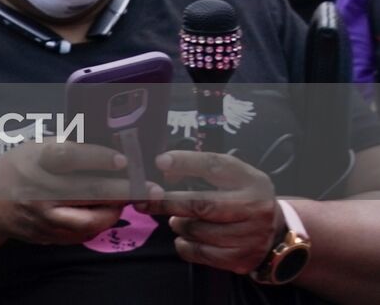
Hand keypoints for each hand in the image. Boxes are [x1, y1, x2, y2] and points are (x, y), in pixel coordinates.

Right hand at [0, 142, 145, 245]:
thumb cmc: (17, 168)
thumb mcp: (35, 148)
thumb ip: (67, 145)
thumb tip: (107, 139)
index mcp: (36, 161)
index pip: (69, 157)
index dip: (97, 158)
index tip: (123, 159)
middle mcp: (39, 191)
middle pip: (89, 193)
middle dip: (124, 190)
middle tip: (150, 188)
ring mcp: (44, 218)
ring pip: (91, 221)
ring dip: (115, 211)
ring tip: (127, 200)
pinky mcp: (48, 236)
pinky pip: (84, 234)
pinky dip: (100, 223)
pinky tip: (107, 211)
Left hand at [140, 151, 279, 274]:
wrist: (274, 233)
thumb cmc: (241, 198)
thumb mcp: (231, 177)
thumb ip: (201, 168)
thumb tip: (162, 166)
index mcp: (250, 180)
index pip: (215, 165)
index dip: (185, 162)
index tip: (160, 162)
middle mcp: (255, 208)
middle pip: (202, 204)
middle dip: (169, 202)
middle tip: (146, 201)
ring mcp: (250, 237)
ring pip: (198, 231)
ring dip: (178, 224)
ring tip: (178, 220)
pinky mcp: (241, 259)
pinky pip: (200, 253)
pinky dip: (185, 245)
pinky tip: (186, 238)